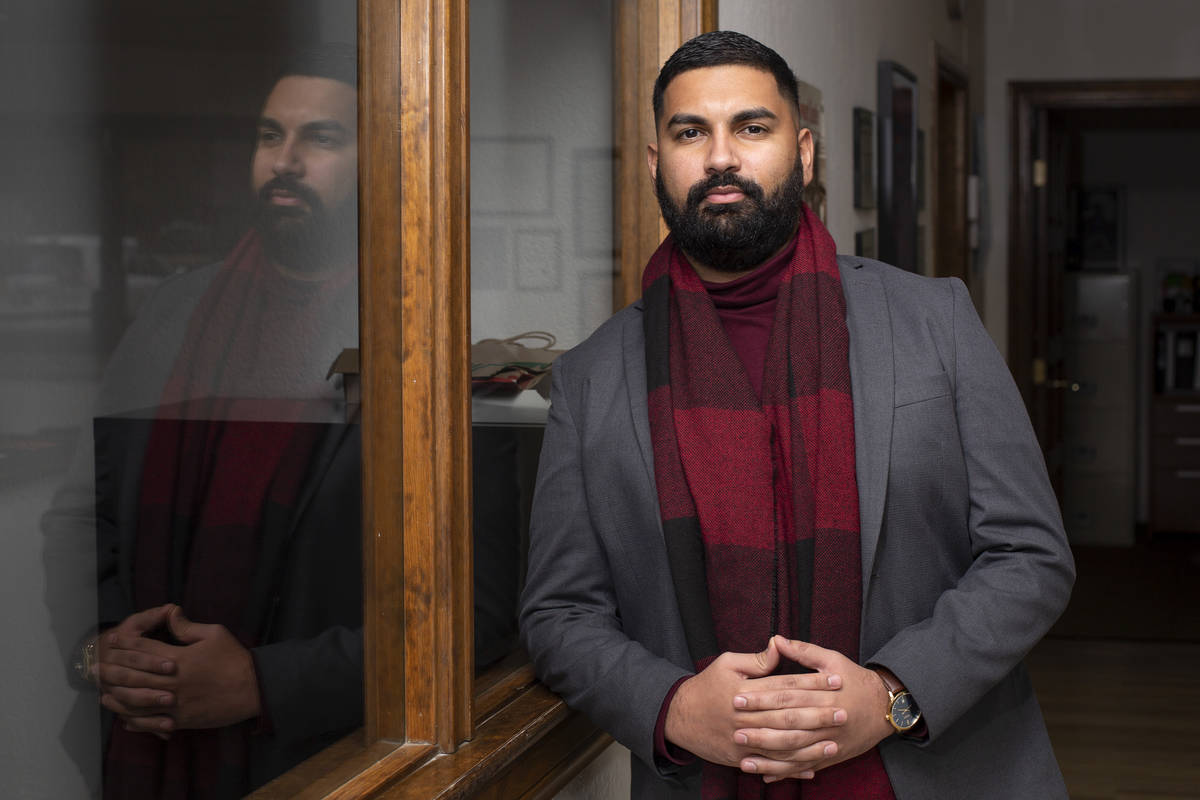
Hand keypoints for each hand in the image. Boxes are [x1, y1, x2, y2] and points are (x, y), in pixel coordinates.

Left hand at [103, 605, 261, 733]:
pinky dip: (135, 721)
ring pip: (137, 701)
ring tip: (103, 694)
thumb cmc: (235, 659)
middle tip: (95, 668)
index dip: (126, 644)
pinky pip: (151, 722)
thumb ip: (188, 626)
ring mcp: (174, 703)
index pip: (144, 650)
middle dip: (113, 670)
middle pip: (134, 675)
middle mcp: (172, 681)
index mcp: (178, 658)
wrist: (253, 688)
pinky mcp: (181, 719)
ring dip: (117, 698)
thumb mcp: (215, 634)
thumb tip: (170, 613)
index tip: (112, 640)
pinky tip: (125, 719)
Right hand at [665, 638, 844, 772]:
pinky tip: (811, 768)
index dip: (811, 683)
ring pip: (782, 744)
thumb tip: (779, 646)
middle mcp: (745, 716)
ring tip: (834, 741)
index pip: (784, 685)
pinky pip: (770, 764)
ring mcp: (742, 740)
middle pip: (788, 715)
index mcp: (744, 690)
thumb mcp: (726, 663)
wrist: (679, 717)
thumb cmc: (705, 686)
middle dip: (817, 713)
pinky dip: (791, 768)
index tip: (834, 680)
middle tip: (843, 711)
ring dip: (810, 745)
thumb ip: (755, 659)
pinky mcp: (740, 758)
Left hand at [734, 636, 893, 781]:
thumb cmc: (855, 680)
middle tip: (735, 730)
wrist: (885, 708)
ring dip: (769, 757)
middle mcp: (825, 720)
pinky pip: (805, 766)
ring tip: (744, 758)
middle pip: (789, 726)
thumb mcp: (833, 660)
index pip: (787, 696)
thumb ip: (803, 651)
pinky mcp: (830, 756)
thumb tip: (776, 639)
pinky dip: (785, 773)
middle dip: (760, 729)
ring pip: (795, 752)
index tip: (738, 697)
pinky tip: (765, 776)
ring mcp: (828, 741)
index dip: (761, 697)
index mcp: (823, 694)